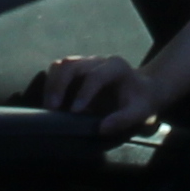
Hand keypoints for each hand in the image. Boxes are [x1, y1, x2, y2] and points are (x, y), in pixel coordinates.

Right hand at [29, 55, 147, 126]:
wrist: (140, 90)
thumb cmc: (139, 101)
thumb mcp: (139, 112)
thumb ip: (123, 119)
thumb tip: (101, 128)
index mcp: (116, 67)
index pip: (96, 75)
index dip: (84, 92)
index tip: (75, 111)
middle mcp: (98, 61)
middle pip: (72, 65)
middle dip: (60, 85)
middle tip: (53, 108)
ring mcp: (85, 63)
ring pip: (61, 65)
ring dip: (51, 84)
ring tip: (49, 107)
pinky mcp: (76, 70)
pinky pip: (57, 71)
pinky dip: (51, 85)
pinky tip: (50, 103)